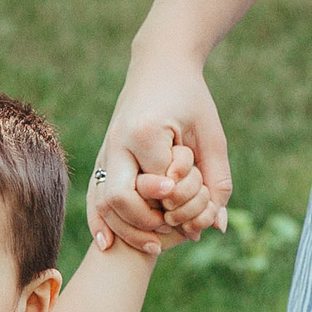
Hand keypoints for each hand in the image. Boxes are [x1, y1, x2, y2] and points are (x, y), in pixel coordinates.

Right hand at [89, 51, 232, 252]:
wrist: (159, 66)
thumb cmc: (191, 98)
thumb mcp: (211, 137)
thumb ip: (217, 181)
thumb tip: (216, 227)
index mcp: (146, 133)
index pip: (161, 185)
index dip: (181, 202)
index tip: (199, 208)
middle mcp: (118, 142)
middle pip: (119, 197)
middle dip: (145, 223)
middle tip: (170, 230)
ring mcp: (105, 149)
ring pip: (101, 201)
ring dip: (124, 229)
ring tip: (151, 246)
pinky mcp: (102, 155)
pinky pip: (93, 194)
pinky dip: (99, 221)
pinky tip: (107, 243)